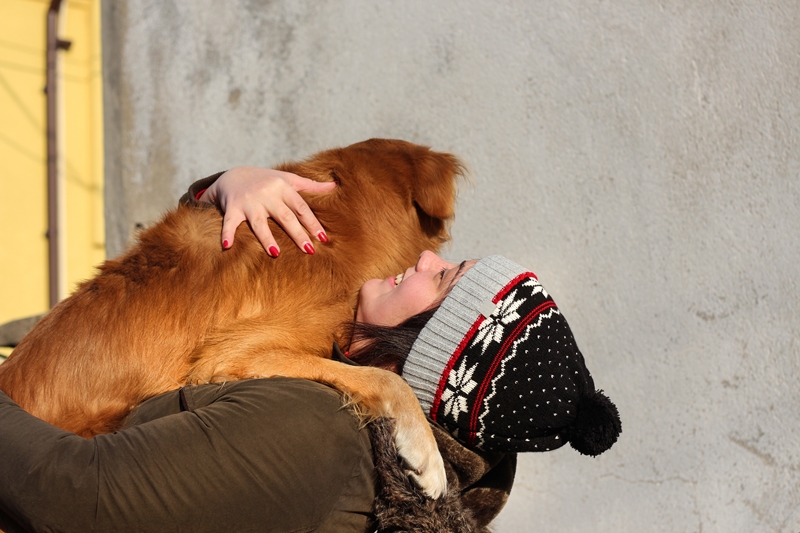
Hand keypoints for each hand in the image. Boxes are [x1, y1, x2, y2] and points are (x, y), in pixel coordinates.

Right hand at [198, 167, 335, 255]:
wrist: (233, 175)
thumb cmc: (266, 181)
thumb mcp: (288, 179)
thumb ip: (311, 185)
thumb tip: (335, 185)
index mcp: (282, 187)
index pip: (301, 207)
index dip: (312, 223)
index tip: (323, 238)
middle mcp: (267, 194)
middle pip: (284, 216)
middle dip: (297, 233)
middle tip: (309, 250)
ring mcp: (249, 202)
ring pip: (259, 223)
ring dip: (266, 238)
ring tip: (275, 253)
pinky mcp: (232, 208)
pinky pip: (230, 223)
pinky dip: (227, 233)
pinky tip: (227, 246)